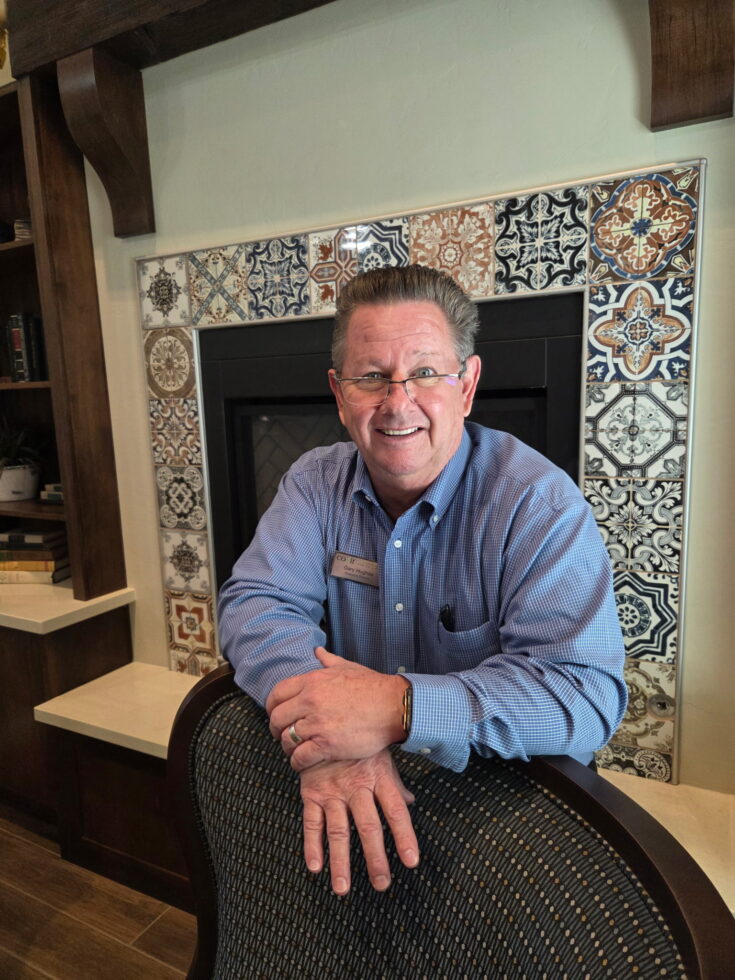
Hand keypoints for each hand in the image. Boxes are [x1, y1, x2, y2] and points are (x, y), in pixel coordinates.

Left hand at [267, 648, 407, 769]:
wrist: (393, 706)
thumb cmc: (372, 687)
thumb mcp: (348, 667)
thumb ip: (328, 660)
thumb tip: (317, 651)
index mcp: (312, 682)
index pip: (277, 694)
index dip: (272, 708)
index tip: (276, 715)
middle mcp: (310, 701)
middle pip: (277, 718)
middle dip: (276, 729)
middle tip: (283, 736)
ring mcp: (317, 723)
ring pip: (287, 739)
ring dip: (287, 747)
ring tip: (294, 750)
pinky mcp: (327, 744)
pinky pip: (300, 757)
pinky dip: (297, 762)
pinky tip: (302, 762)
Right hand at [300, 750, 418, 894]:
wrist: (324, 719)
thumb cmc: (358, 742)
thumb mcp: (381, 756)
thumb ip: (395, 783)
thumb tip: (411, 803)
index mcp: (379, 777)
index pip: (396, 811)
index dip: (404, 836)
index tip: (411, 861)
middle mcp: (357, 786)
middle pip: (369, 826)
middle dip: (375, 857)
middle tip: (382, 883)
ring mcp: (332, 791)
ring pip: (338, 830)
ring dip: (340, 861)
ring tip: (343, 888)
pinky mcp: (311, 793)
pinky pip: (311, 822)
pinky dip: (312, 845)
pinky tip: (315, 867)